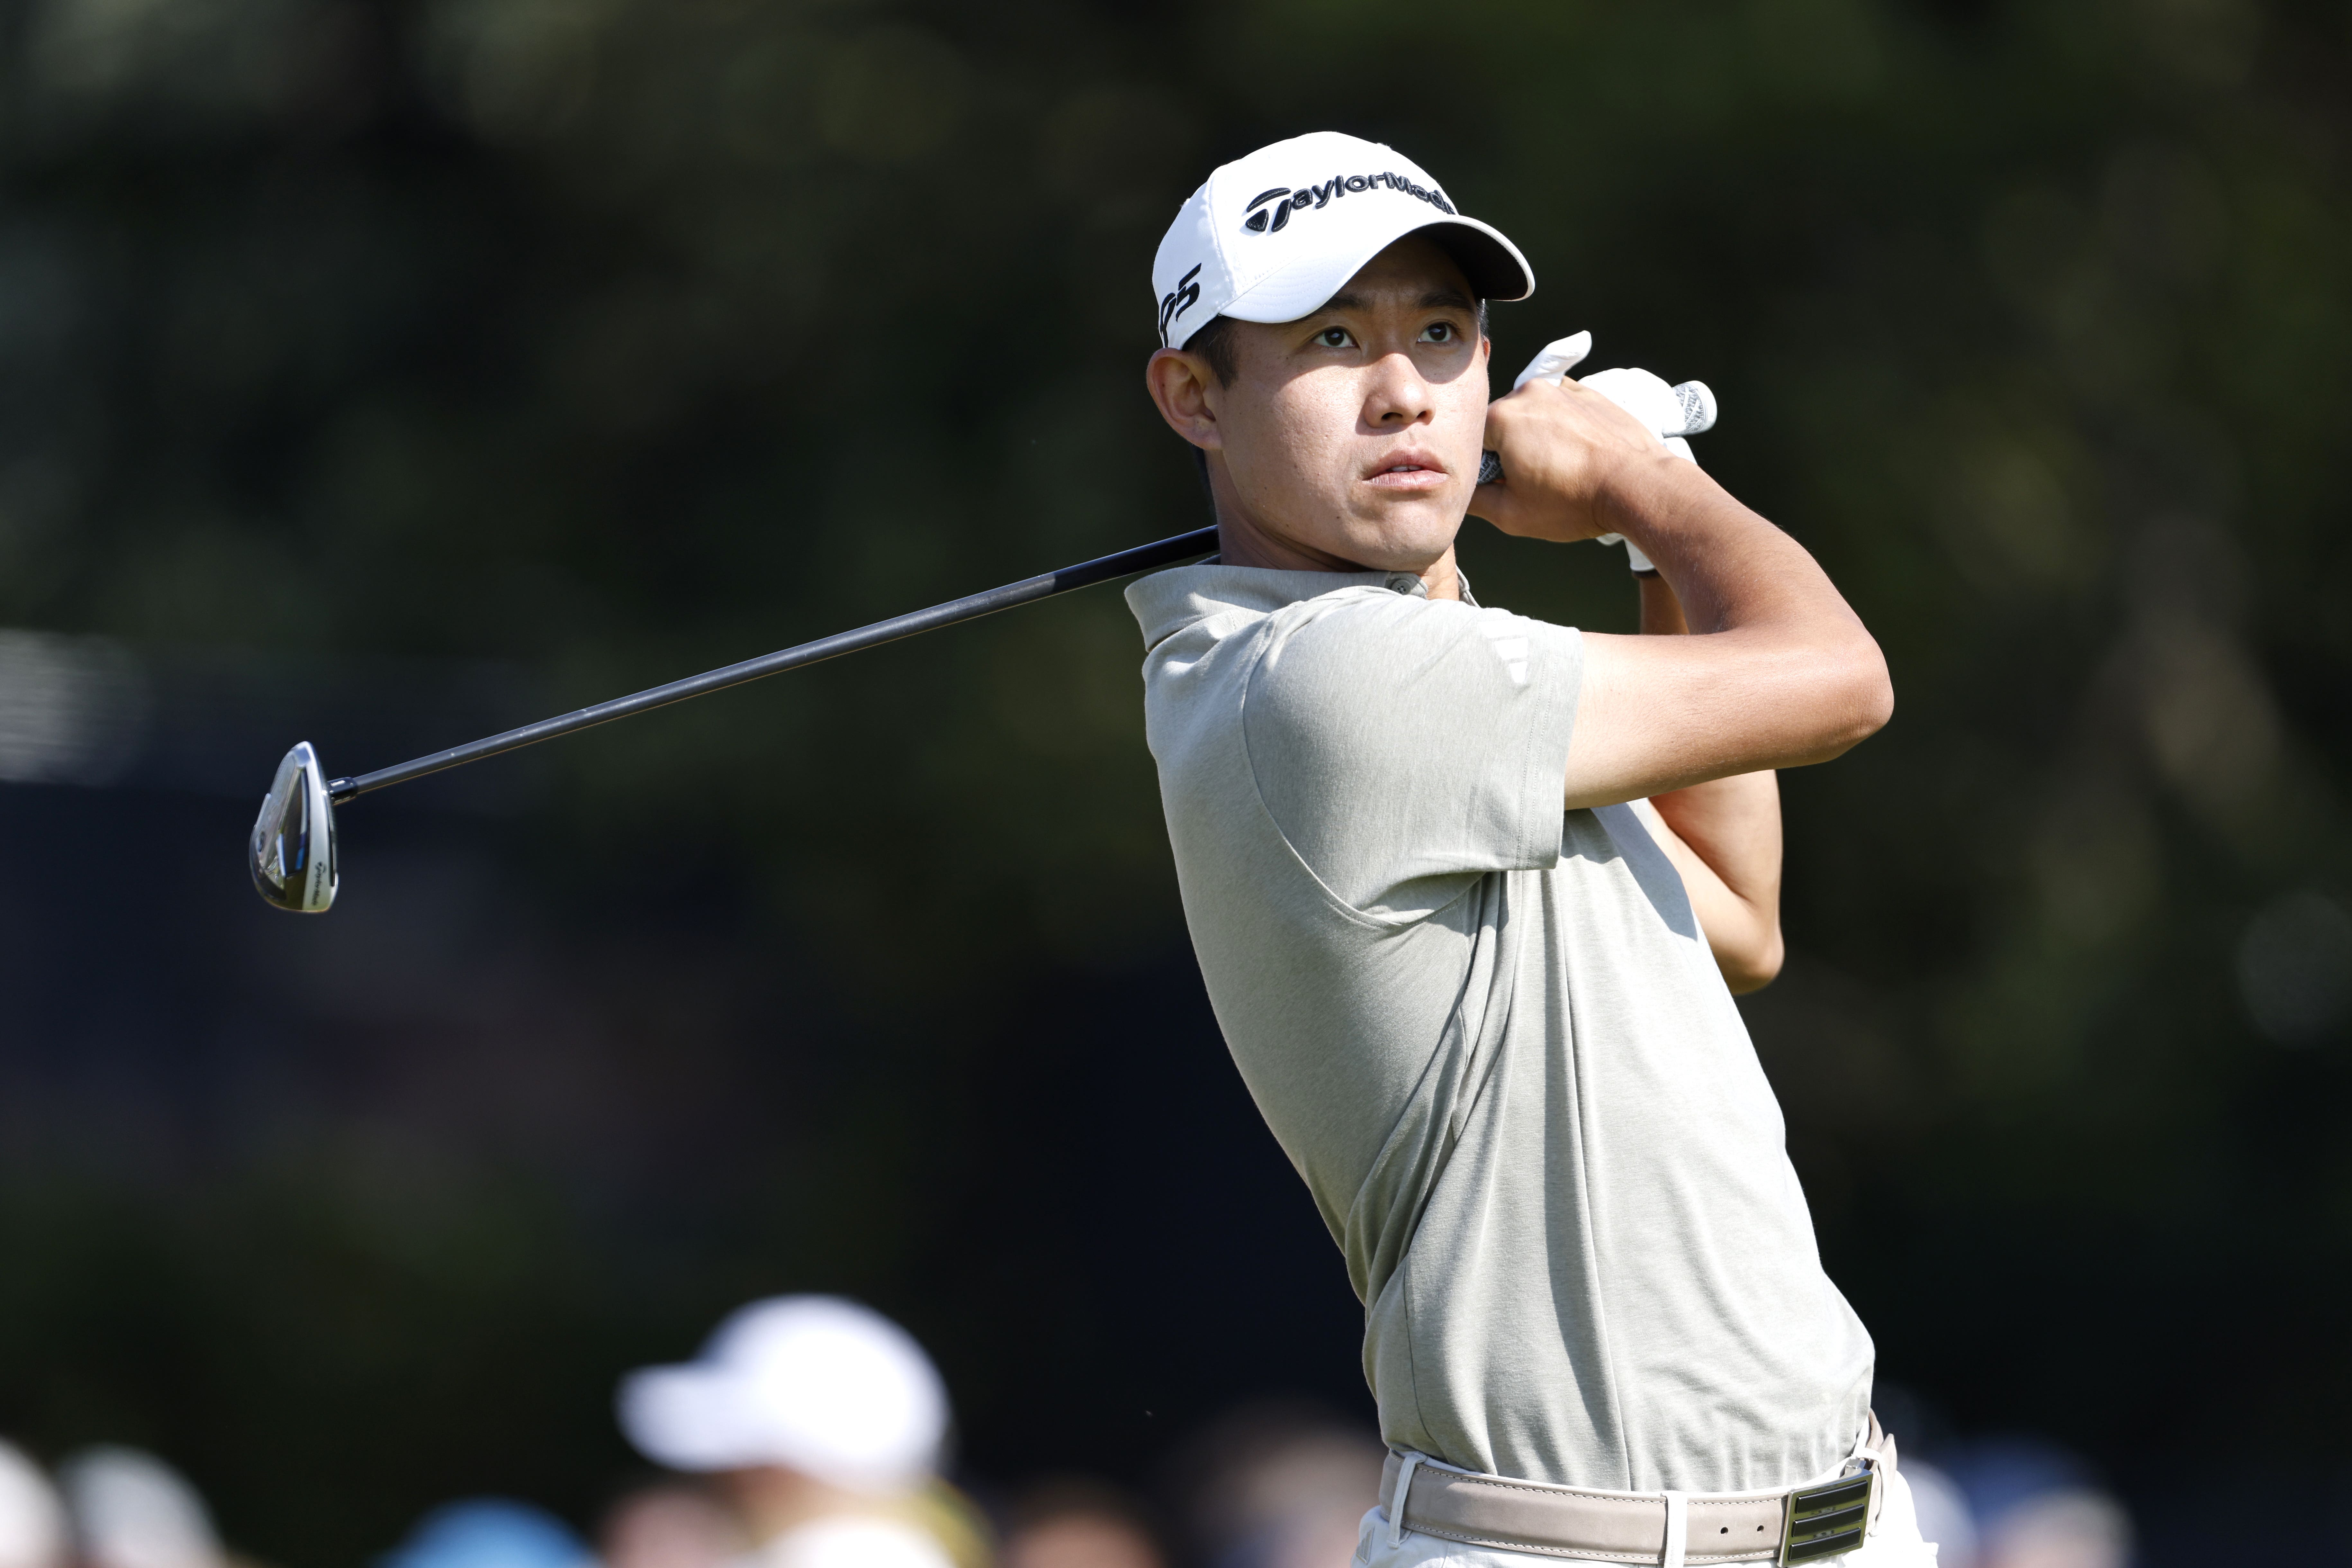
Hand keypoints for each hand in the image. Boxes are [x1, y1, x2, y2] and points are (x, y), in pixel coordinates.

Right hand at [1468, 375, 1668, 541]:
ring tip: (1560, 469)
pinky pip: (1560, 408)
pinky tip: (1576, 454)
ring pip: (1532, 415)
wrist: (1636, 485)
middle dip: (1510, 451)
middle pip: (1502, 425)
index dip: (1484, 468)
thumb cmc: (1575, 501)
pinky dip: (1561, 428)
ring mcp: (1562, 389)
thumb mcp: (1512, 515)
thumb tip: (1461, 493)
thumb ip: (1474, 501)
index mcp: (1502, 417)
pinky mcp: (1588, 393)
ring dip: (1536, 438)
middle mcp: (1529, 392)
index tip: (1502, 487)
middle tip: (1532, 482)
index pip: (1473, 441)